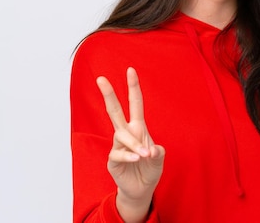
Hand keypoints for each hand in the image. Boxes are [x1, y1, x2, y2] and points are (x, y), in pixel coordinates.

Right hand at [96, 67, 164, 221]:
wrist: (141, 189)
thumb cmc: (150, 169)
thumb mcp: (159, 160)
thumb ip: (158, 153)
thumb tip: (152, 149)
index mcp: (138, 128)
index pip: (135, 104)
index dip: (133, 87)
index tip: (130, 70)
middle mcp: (126, 133)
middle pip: (114, 110)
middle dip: (109, 94)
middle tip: (101, 78)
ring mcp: (117, 145)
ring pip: (121, 135)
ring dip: (134, 144)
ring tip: (145, 154)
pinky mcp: (112, 159)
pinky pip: (118, 153)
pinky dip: (129, 155)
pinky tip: (137, 158)